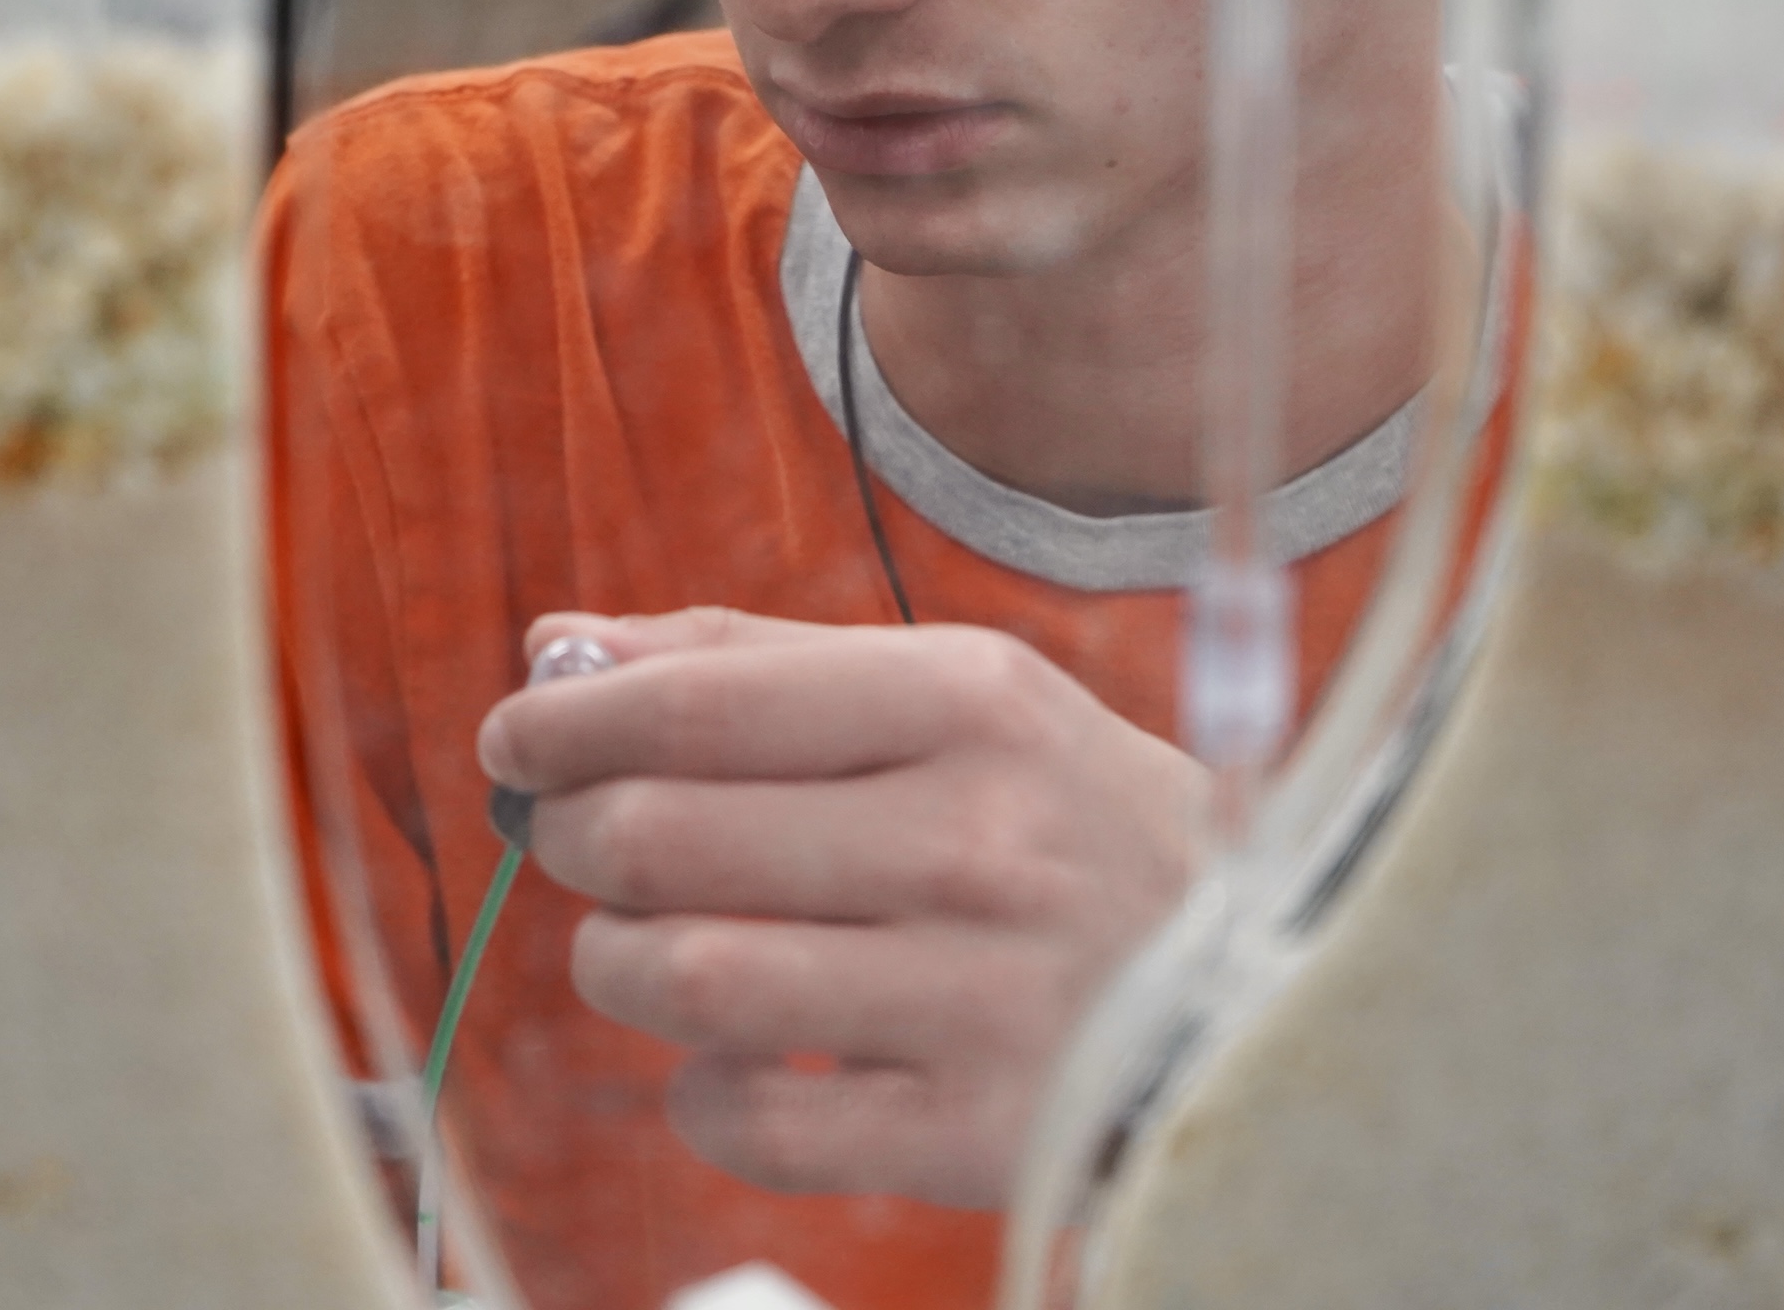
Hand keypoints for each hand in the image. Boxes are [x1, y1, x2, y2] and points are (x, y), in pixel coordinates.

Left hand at [477, 607, 1207, 1208]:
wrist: (1268, 984)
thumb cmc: (1072, 822)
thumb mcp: (962, 696)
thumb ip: (757, 662)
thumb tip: (559, 650)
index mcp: (972, 703)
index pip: (701, 700)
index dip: (565, 721)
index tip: (515, 736)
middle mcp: (979, 841)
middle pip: (660, 836)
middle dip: (573, 836)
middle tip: (579, 839)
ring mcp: (981, 997)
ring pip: (682, 977)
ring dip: (617, 962)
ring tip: (644, 945)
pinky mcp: (975, 1133)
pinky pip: (749, 1119)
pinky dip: (703, 1091)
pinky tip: (738, 1055)